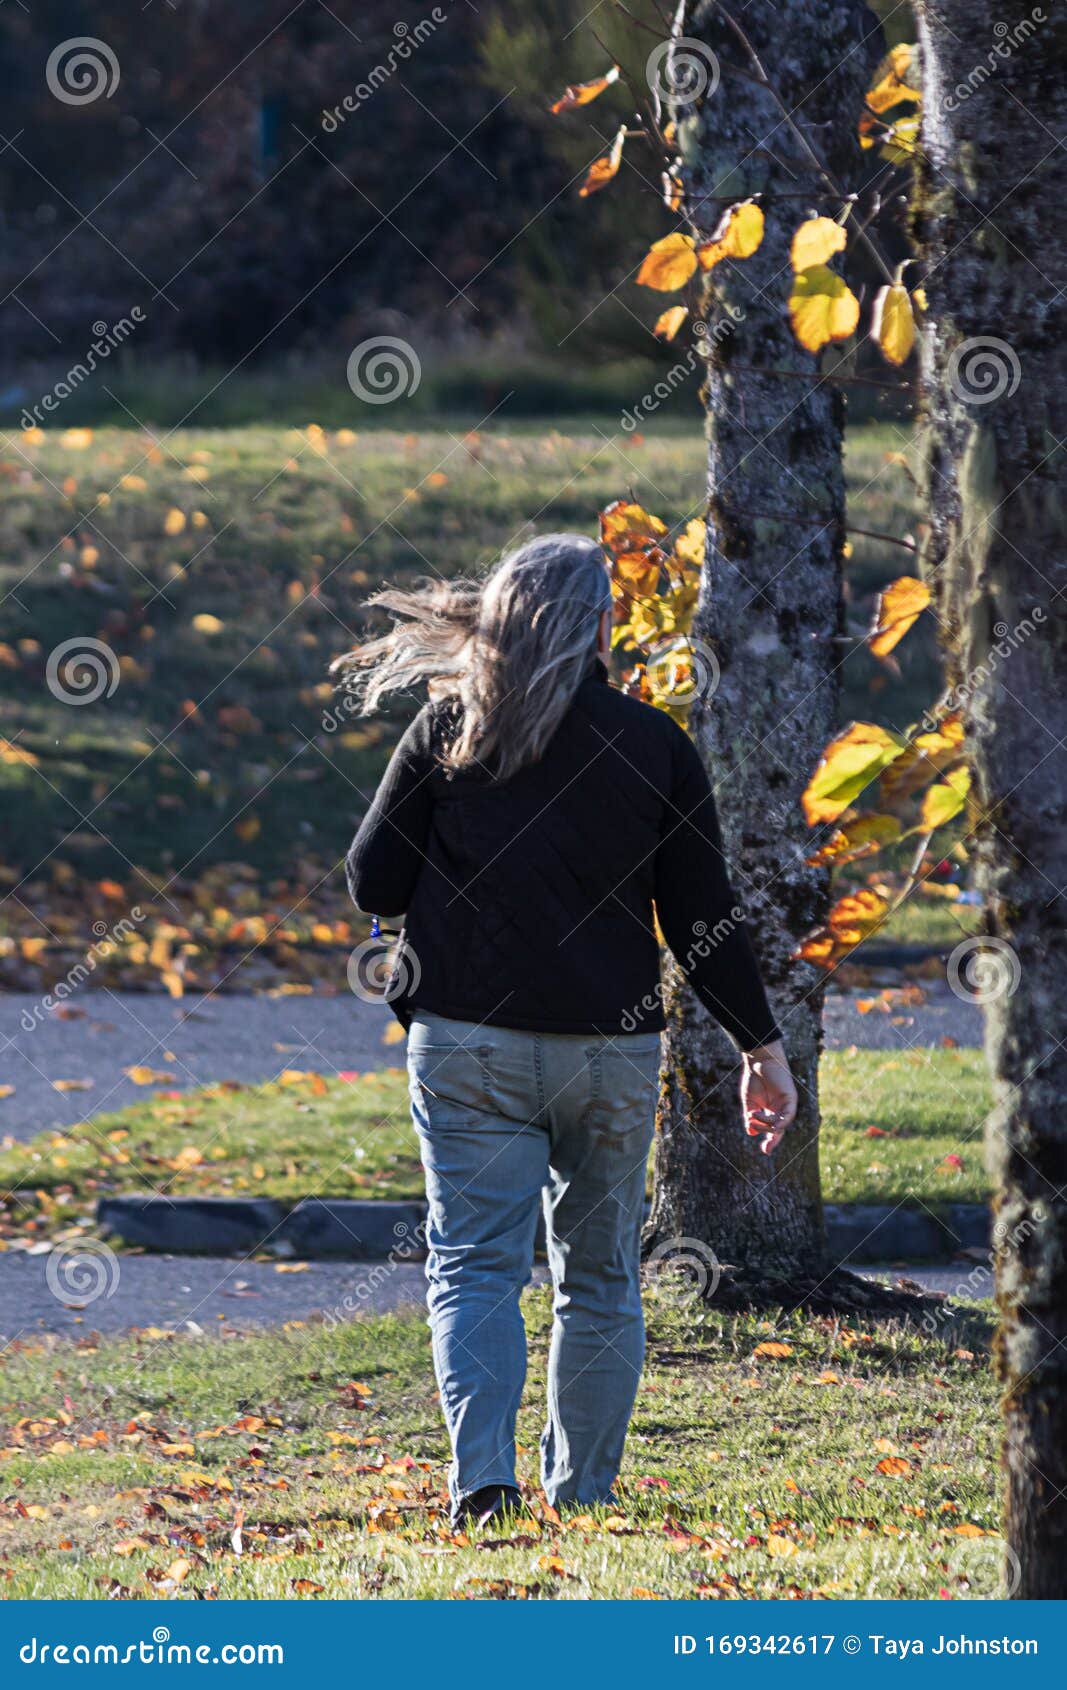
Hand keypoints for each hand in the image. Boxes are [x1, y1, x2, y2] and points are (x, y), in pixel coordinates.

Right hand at [741, 1040, 796, 1155]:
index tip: (764, 1151)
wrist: (759, 1061)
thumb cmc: (754, 1078)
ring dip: (766, 1124)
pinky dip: (780, 1122)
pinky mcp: (791, 1099)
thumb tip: (751, 1133)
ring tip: (753, 1115)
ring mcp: (786, 1105)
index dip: (770, 1141)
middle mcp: (780, 1110)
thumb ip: (751, 1118)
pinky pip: (788, 1116)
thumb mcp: (749, 1102)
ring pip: (780, 1124)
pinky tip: (772, 1124)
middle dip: (771, 1140)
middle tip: (761, 1142)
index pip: (772, 1131)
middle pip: (778, 1131)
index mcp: (770, 1111)